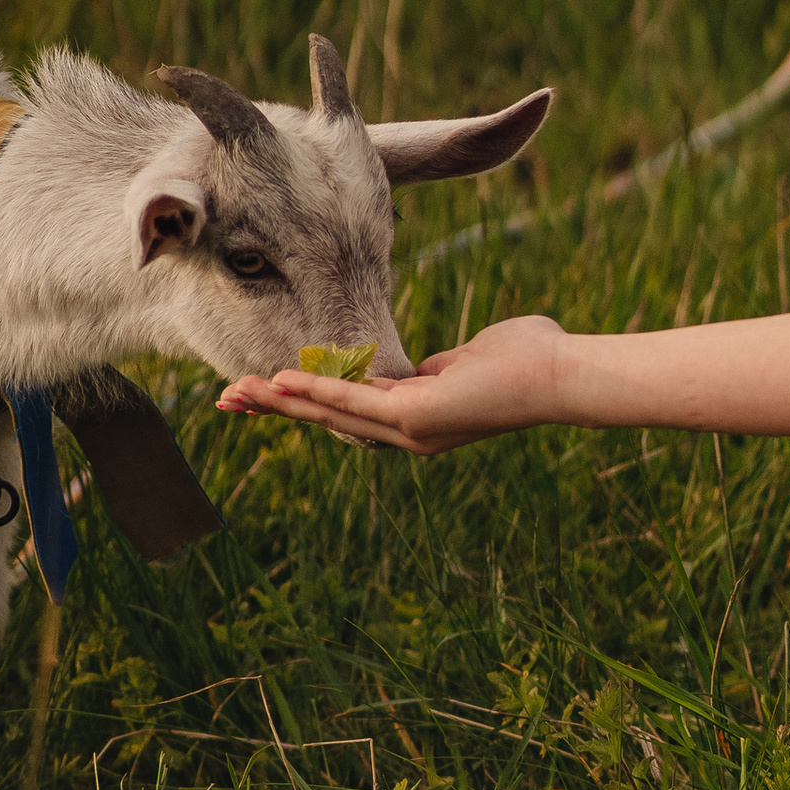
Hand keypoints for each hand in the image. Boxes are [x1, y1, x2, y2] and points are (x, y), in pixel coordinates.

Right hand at [216, 313, 569, 458]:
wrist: (561, 373)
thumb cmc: (529, 358)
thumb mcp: (470, 358)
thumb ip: (443, 365)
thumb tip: (433, 366)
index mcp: (417, 416)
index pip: (347, 406)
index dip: (304, 397)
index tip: (266, 386)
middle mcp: (407, 431)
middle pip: (327, 416)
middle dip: (276, 407)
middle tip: (228, 400)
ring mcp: (410, 429)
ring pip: (332, 412)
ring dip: (282, 401)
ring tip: (238, 393)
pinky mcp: (416, 417)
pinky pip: (355, 400)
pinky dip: (315, 389)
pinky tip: (281, 381)